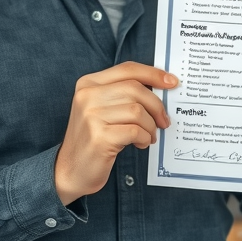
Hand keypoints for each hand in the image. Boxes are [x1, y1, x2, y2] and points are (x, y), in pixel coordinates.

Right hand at [54, 62, 178, 204]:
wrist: (70, 170)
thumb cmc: (93, 138)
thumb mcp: (102, 109)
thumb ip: (123, 95)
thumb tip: (160, 88)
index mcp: (88, 84)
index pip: (128, 70)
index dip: (153, 74)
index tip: (171, 82)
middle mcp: (87, 96)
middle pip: (136, 89)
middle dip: (156, 106)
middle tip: (163, 121)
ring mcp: (91, 116)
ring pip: (138, 111)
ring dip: (150, 126)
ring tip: (149, 135)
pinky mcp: (99, 137)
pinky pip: (135, 131)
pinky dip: (144, 137)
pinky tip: (140, 143)